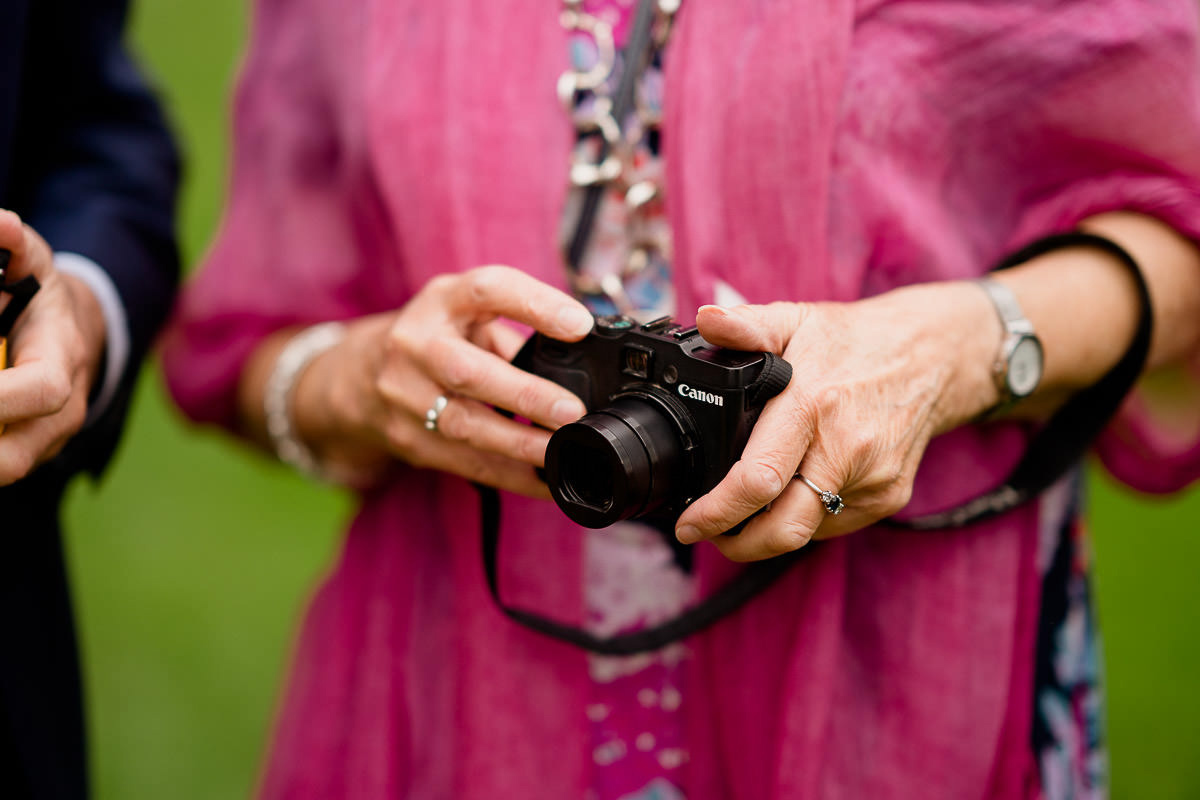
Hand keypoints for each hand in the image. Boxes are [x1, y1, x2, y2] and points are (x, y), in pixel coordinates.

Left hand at [0, 210, 105, 484]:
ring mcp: (44, 441)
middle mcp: (62, 413)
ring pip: (4, 469)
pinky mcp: (23, 454)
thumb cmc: (39, 293)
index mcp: (64, 361)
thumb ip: (14, 245)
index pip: (42, 389)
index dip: (0, 398)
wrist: (73, 334)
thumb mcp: (31, 261)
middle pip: (14, 456)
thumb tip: (3, 225)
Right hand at [282, 265, 592, 494]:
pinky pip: (465, 462)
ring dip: (519, 443)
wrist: (360, 377)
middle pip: (467, 370)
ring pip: (463, 425)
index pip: (486, 290)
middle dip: (524, 394)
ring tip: (562, 450)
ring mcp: (404, 396)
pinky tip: (545, 479)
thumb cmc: (438, 337)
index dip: (534, 304)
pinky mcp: (409, 439)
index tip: (580, 325)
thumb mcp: (467, 312)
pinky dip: (510, 474)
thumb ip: (517, 323)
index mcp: (441, 302)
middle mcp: (415, 344)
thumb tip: (586, 350)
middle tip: (572, 411)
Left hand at [674, 283, 998, 560]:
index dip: (716, 512)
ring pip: (807, 530)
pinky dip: (805, 518)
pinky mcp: (889, 496)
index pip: (758, 480)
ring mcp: (873, 478)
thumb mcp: (796, 320)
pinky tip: (789, 495)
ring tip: (742, 513)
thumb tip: (705, 319)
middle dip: (737, 544)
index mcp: (813, 406)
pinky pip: (834, 523)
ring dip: (768, 533)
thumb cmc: (856, 340)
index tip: (688, 524)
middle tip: (708, 534)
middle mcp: (846, 449)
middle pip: (784, 528)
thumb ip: (746, 325)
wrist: (934, 355)